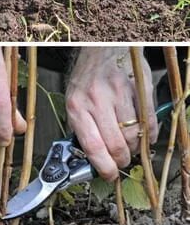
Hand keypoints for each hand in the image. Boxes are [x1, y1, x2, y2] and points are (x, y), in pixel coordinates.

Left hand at [65, 47, 156, 181]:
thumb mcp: (74, 101)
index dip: (103, 167)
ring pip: (133, 136)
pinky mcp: (138, 89)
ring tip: (131, 146)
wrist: (103, 48)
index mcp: (76, 106)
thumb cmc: (87, 78)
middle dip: (121, 160)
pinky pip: (149, 122)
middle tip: (121, 162)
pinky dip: (150, 136)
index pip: (92, 146)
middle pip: (115, 144)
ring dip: (135, 149)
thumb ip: (82, 126)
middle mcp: (96, 100)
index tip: (109, 176)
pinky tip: (145, 137)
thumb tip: (91, 158)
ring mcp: (119, 94)